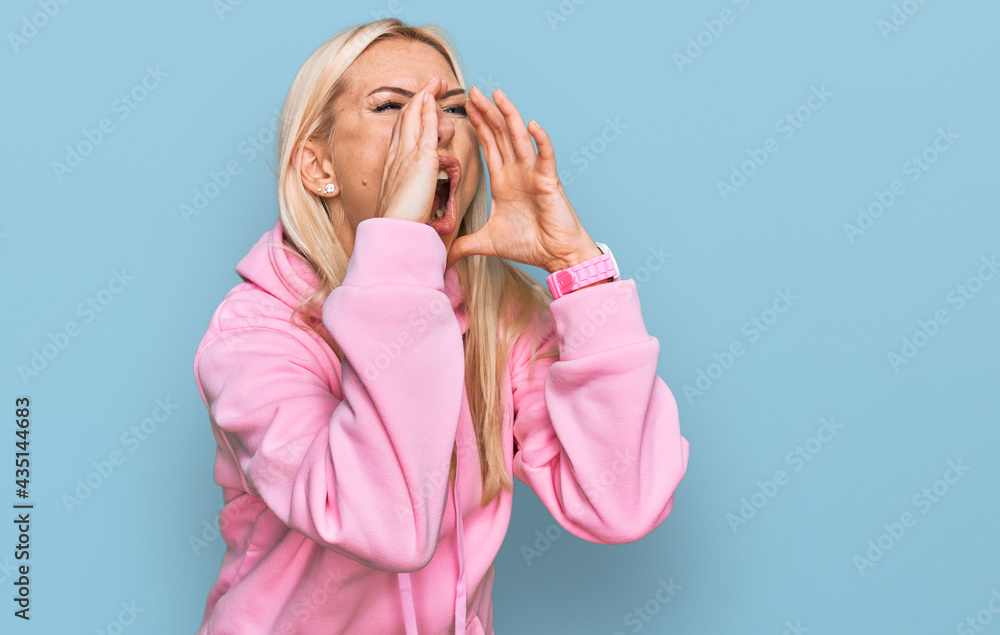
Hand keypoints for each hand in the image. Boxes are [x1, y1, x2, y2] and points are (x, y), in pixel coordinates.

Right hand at [374, 76, 443, 222]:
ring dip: (426, 96)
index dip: (411, 116)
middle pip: (406, 118)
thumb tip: (416, 192)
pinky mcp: (422, 159)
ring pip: (415, 117)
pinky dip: (430, 110)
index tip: (420, 106)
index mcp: (392, 165)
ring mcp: (407, 154)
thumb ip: (409, 191)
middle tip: (431, 85)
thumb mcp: (401, 201)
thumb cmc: (398, 222)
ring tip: (437, 82)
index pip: (401, 132)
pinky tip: (435, 98)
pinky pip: (426, 127)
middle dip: (419, 99)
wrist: (394, 229)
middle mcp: (396, 155)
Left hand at [445, 86, 598, 272]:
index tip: (465, 106)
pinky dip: (540, 140)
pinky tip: (531, 124)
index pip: (488, 145)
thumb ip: (464, 244)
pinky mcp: (549, 181)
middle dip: (487, 112)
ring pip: (519, 138)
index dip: (477, 124)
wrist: (555, 257)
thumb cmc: (528, 245)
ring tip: (498, 94)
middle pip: (500, 134)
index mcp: (503, 180)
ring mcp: (534, 173)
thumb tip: (444, 256)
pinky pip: (545, 156)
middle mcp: (518, 171)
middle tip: (472, 90)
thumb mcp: (487, 243)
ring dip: (509, 115)